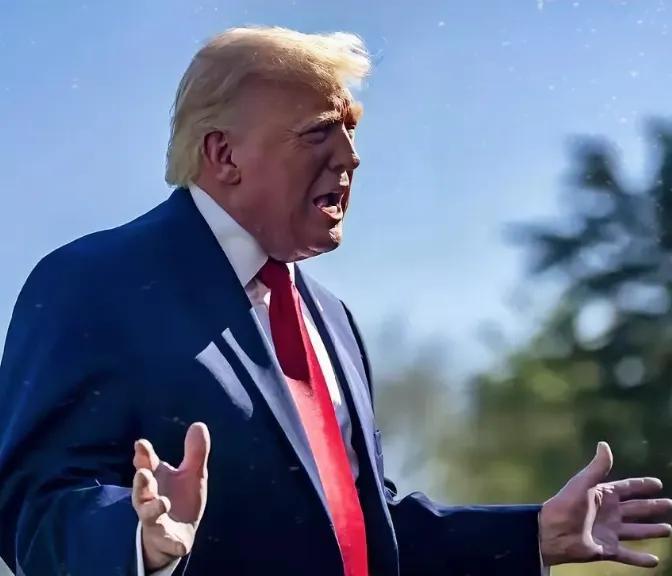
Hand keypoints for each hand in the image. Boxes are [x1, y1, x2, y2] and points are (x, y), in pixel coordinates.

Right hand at [132, 422, 210, 571]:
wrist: (179, 533)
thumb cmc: (181, 498)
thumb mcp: (192, 473)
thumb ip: (195, 452)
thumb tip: (199, 424)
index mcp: (156, 478)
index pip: (147, 464)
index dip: (143, 455)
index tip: (141, 444)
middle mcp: (150, 498)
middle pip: (142, 489)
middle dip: (141, 480)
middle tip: (143, 472)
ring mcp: (155, 519)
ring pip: (148, 514)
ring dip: (153, 508)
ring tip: (163, 502)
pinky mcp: (164, 538)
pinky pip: (166, 540)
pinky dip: (170, 541)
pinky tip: (180, 543)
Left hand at [540, 441, 671, 567]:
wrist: (552, 532)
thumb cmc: (566, 505)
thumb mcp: (583, 483)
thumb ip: (596, 466)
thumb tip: (604, 444)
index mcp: (602, 495)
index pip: (627, 488)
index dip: (641, 485)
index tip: (657, 483)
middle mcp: (608, 513)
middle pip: (636, 509)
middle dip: (652, 507)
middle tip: (670, 504)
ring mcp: (609, 532)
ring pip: (636, 531)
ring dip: (651, 530)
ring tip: (668, 529)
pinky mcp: (607, 550)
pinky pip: (628, 556)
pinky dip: (640, 559)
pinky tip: (654, 561)